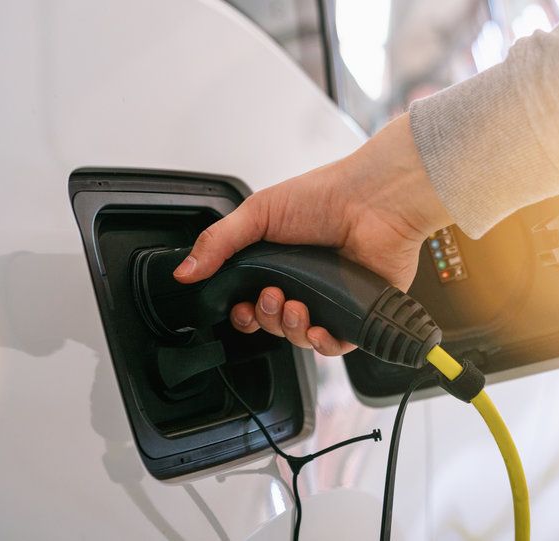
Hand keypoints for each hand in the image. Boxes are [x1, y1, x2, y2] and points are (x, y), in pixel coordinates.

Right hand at [172, 113, 452, 355]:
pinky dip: (321, 344)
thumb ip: (218, 242)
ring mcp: (331, 300)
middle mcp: (304, 284)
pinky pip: (335, 346)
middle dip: (264, 318)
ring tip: (295, 304)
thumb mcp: (259, 212)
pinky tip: (316, 328)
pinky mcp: (357, 313)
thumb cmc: (325, 196)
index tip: (238, 307)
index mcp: (278, 263)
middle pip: (272, 324)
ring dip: (290, 328)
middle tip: (270, 296)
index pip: (250, 303)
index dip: (242, 313)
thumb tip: (185, 270)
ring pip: (300, 337)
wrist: (374, 201)